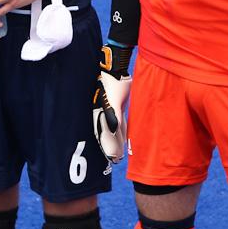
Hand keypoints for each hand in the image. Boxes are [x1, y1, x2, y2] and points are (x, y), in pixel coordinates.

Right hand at [92, 44, 132, 162]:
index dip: (107, 147)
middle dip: (111, 147)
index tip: (112, 157)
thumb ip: (113, 114)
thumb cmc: (113, 83)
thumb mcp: (114, 99)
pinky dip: (122, 131)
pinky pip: (120, 122)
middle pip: (107, 134)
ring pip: (114, 130)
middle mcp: (104, 114)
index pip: (104, 134)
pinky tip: (125, 138)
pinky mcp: (117, 106)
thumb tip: (113, 128)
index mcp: (102, 114)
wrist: (116, 69)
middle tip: (115, 159)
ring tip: (120, 152)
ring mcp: (111, 110)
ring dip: (116, 141)